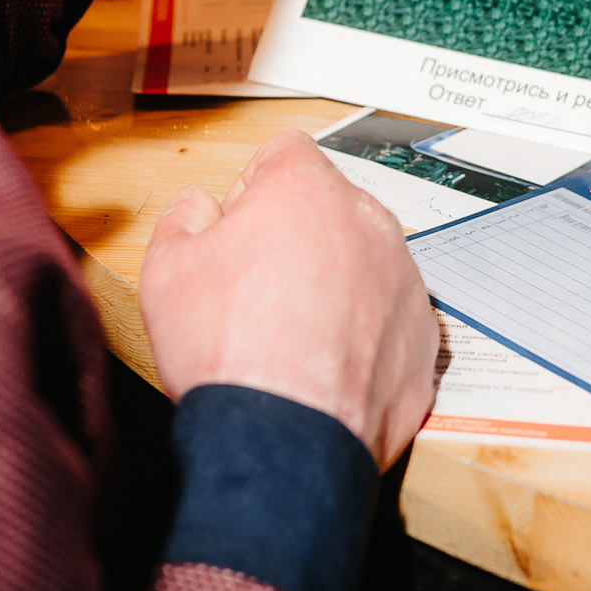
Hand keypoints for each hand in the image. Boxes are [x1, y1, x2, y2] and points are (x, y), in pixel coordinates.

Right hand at [138, 130, 439, 468]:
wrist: (283, 439)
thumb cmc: (228, 353)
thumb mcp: (167, 270)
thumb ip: (184, 218)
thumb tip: (198, 207)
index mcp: (306, 192)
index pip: (285, 151)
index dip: (253, 187)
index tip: (240, 225)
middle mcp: (367, 223)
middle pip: (330, 206)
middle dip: (298, 234)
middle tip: (258, 287)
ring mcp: (404, 279)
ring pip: (365, 259)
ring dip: (335, 281)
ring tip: (292, 334)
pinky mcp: (423, 333)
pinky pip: (391, 314)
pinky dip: (364, 331)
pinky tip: (326, 363)